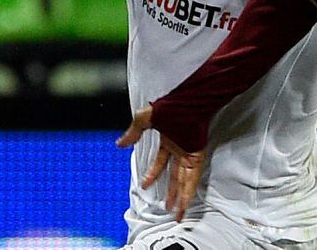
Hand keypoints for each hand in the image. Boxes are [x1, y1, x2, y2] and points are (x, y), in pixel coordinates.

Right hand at [116, 106, 206, 221]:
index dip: (152, 174)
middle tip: (166, 208)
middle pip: (174, 177)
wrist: (187, 103)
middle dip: (170, 193)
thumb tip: (119, 143)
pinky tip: (184, 204)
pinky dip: (188, 193)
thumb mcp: (144, 119)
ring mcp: (189, 155)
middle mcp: (179, 150)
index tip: (144, 185)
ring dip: (180, 198)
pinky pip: (192, 179)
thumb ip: (133, 132)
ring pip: (184, 182)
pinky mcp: (197, 158)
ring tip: (176, 214)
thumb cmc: (170, 106)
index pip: (159, 163)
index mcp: (168, 142)